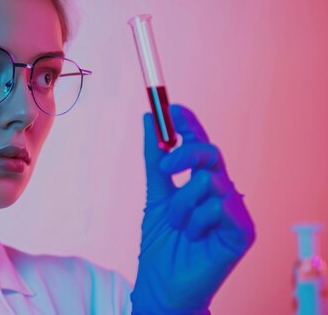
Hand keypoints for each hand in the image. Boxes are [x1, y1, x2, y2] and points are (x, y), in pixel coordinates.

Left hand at [130, 104, 255, 313]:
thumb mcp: (154, 195)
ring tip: (178, 227)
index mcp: (200, 182)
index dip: (190, 124)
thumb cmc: (162, 244)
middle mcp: (220, 192)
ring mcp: (233, 210)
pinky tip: (196, 237)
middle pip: (210, 153)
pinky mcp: (243, 230)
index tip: (173, 108)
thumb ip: (154, 159)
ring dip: (182, 206)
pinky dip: (198, 221)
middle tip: (165, 170)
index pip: (200, 145)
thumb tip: (150, 119)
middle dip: (185, 154)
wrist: (162, 283)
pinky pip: (220, 206)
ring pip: (208, 182)